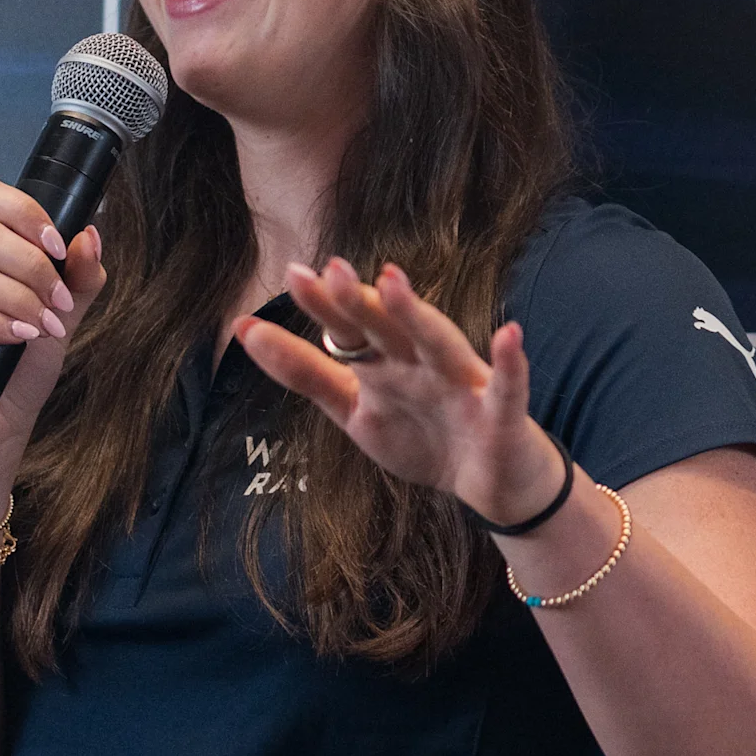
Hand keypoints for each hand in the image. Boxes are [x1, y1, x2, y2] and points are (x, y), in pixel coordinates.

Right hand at [0, 178, 105, 495]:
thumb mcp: (57, 318)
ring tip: (42, 325)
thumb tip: (89, 233)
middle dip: (31, 265)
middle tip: (58, 303)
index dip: (26, 212)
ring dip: (15, 296)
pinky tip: (16, 338)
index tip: (61, 248)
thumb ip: (76, 278)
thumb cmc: (16, 375)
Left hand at [240, 259, 564, 523]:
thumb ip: (305, 372)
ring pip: (439, 345)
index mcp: (388, 365)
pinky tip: (508, 337)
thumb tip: (245, 329)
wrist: (493, 484)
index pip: (351, 331)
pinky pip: (506, 387)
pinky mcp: (501, 413)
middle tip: (332, 270)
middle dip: (361, 303)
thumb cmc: (426, 437)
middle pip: (389, 330)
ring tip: (393, 283)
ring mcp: (463, 385)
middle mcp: (423, 364)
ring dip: (417, 316)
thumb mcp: (355, 410)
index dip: (324, 307)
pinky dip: (510, 363)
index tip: (293, 275)